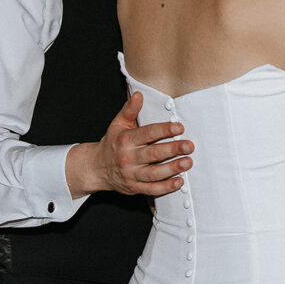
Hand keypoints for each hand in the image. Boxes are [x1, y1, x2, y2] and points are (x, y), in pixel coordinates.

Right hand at [68, 92, 193, 197]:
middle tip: (189, 146)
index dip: (164, 130)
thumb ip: (130, 110)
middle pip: (153, 154)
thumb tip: (139, 95)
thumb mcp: (118, 124)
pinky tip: (178, 182)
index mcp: (126, 140)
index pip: (147, 134)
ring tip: (187, 162)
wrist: (95, 168)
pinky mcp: (134, 187)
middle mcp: (128, 157)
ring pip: (153, 173)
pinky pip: (151, 189)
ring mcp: (131, 174)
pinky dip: (165, 187)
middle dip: (173, 149)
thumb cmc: (112, 144)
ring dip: (172, 168)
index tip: (179, 127)